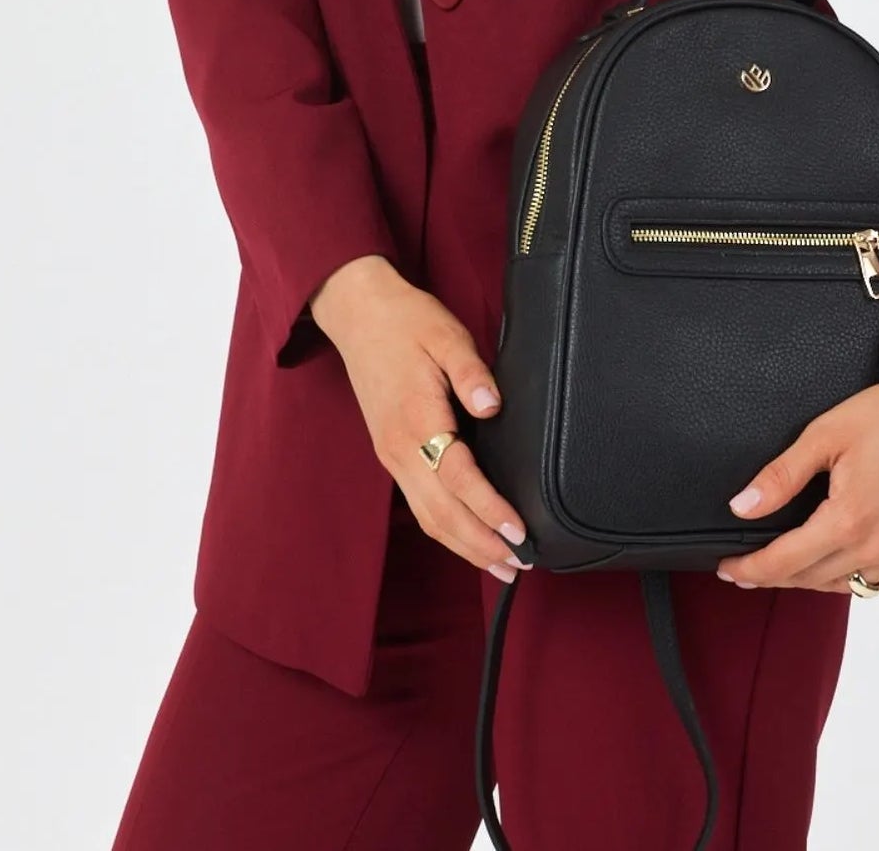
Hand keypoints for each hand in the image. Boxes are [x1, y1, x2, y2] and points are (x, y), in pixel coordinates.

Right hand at [314, 259, 528, 583]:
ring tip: (500, 564)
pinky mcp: (391, 453)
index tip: (519, 532)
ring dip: (464, 545)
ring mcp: (392, 455)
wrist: (358, 313)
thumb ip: (472, 372)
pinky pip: (420, 503)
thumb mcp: (446, 335)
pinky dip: (446, 528)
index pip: (458, 478)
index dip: (490, 509)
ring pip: (428, 516)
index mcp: (416, 420)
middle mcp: (399, 448)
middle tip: (520, 565)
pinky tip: (468, 535)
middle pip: (441, 514)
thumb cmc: (406, 321)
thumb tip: (493, 405)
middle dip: (480, 545)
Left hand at [714, 374, 878, 594]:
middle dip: (776, 575)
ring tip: (793, 564)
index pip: (785, 563)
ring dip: (815, 579)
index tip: (728, 571)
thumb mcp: (825, 435)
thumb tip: (741, 507)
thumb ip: (781, 477)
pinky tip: (846, 565)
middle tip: (752, 567)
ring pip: (848, 586)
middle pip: (812, 579)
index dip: (751, 571)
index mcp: (849, 521)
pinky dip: (861, 581)